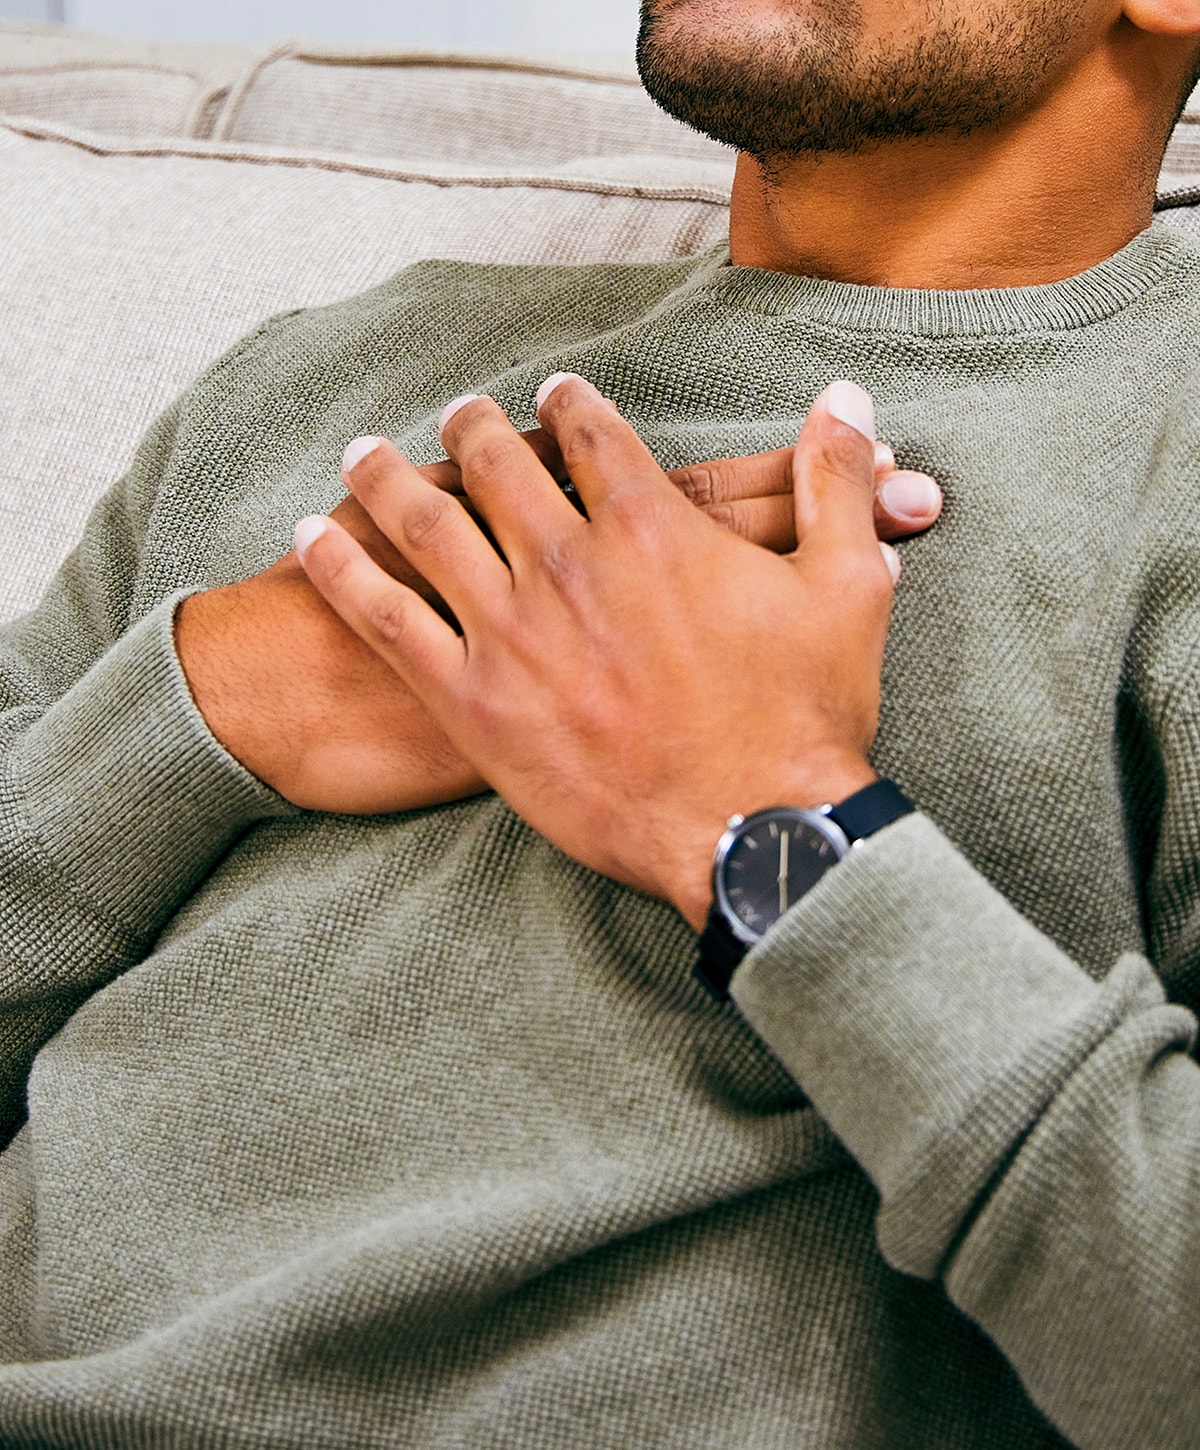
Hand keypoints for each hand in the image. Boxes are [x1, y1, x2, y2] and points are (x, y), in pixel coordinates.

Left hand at [177, 425, 938, 816]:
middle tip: (457, 413)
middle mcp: (569, 561)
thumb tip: (847, 396)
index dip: (570, 404)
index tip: (552, 392)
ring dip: (390, 476)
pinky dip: (342, 569)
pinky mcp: (472, 700)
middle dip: (475, 427)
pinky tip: (311, 534)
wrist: (752, 833)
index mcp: (652, 526)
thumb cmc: (804, 718)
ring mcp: (513, 630)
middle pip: (500, 465)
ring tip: (365, 451)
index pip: (595, 436)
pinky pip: (386, 619)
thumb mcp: (848, 587)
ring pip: (429, 524)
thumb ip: (836, 481)